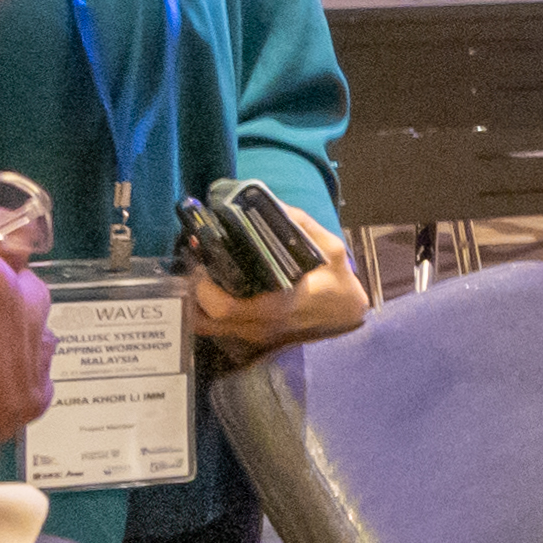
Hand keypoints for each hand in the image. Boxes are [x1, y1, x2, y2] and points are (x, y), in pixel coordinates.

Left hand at [190, 206, 365, 356]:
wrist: (349, 315)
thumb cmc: (339, 282)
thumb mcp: (330, 248)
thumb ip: (299, 225)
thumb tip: (265, 203)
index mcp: (281, 304)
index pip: (227, 307)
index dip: (205, 288)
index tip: (204, 262)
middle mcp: (263, 325)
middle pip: (208, 320)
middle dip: (193, 292)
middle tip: (198, 265)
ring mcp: (257, 336)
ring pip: (208, 328)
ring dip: (196, 303)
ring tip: (201, 275)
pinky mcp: (255, 339)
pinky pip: (219, 329)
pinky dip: (207, 312)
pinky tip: (212, 289)